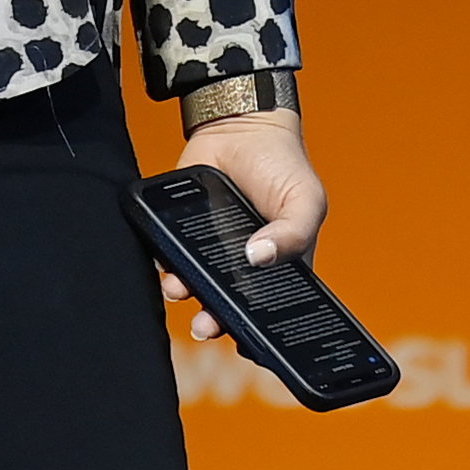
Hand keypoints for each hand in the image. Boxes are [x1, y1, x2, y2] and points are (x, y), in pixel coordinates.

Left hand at [154, 107, 327, 344]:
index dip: (261, 332)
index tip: (249, 344)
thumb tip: (259, 258)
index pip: (270, 311)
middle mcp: (243, 266)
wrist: (240, 125)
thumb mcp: (305, 199)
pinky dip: (164, 266)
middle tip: (206, 325)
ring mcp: (211, 251)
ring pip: (195, 286)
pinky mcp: (182, 232)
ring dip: (186, 293)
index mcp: (279, 268)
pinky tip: (165, 266)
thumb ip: (294, 233)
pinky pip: (169, 257)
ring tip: (181, 289)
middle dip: (216, 321)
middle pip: (227, 306)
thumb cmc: (283, 166)